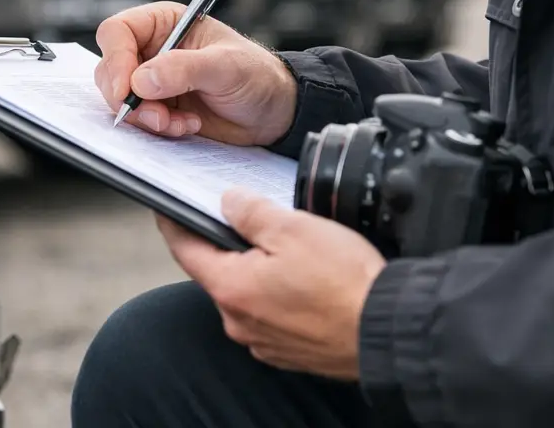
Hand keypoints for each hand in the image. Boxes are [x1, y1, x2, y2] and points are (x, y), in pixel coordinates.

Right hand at [94, 2, 297, 145]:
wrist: (273, 112)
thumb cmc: (257, 75)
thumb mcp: (226, 66)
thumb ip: (184, 69)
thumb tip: (142, 79)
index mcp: (164, 23)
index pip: (118, 32)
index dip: (116, 59)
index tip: (127, 89)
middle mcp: (152, 50)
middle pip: (110, 69)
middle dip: (129, 98)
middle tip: (157, 116)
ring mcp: (152, 81)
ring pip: (120, 99)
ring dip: (145, 117)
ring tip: (180, 122)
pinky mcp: (158, 108)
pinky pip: (138, 120)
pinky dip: (157, 129)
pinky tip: (187, 126)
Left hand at [158, 190, 386, 378]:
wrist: (388, 331)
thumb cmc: (344, 283)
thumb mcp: (292, 228)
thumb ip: (250, 211)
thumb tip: (228, 201)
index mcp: (231, 288)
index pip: (185, 250)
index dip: (174, 223)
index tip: (166, 207)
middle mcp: (239, 321)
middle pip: (219, 271)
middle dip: (229, 244)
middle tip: (248, 218)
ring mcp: (264, 341)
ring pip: (248, 293)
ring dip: (259, 270)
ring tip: (289, 248)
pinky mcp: (290, 351)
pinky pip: (273, 314)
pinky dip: (279, 294)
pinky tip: (306, 280)